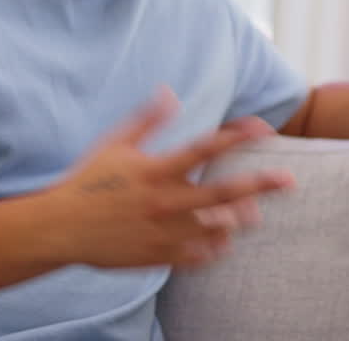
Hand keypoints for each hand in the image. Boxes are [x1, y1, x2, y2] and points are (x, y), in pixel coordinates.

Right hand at [44, 87, 294, 268]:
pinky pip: (198, 256)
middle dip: (260, 185)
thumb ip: (147, 119)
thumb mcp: (115, 144)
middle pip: (222, 192)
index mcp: (155, 170)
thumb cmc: (87, 180)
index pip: (204, 148)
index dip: (237, 136)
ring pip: (217, 228)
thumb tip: (170, 92)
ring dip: (239, 219)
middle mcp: (164, 202)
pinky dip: (215, 248)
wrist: (59, 229)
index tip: (264, 127)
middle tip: (290, 179)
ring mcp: (163, 232)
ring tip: (252, 214)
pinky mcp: (158, 257)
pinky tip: (223, 239)